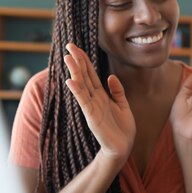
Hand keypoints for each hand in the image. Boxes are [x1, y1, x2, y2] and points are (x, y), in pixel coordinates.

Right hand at [63, 43, 134, 163]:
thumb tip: (110, 76)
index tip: (77, 47)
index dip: (84, 60)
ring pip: (82, 86)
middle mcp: (94, 99)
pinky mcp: (92, 116)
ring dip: (75, 72)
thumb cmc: (122, 128)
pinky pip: (83, 101)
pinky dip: (77, 90)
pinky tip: (70, 80)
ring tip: (68, 58)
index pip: (91, 74)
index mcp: (102, 95)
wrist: (123, 147)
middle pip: (84, 76)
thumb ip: (117, 90)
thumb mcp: (123, 105)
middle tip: (69, 45)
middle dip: (77, 61)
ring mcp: (92, 107)